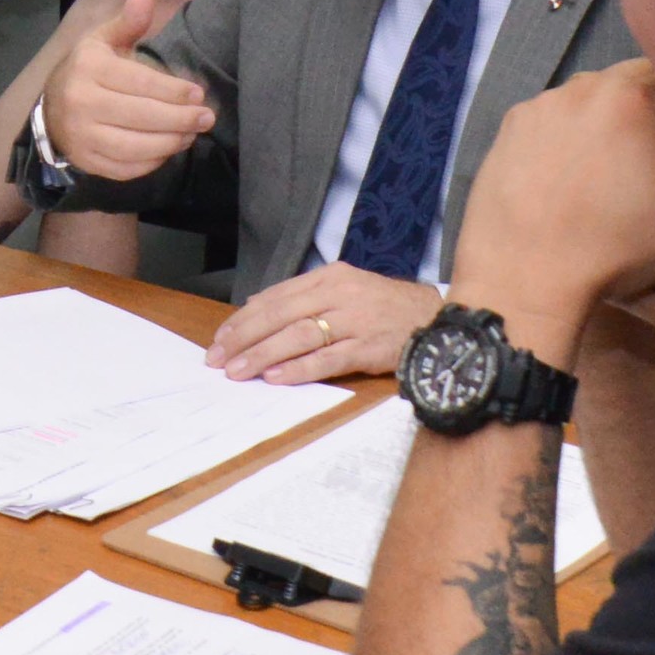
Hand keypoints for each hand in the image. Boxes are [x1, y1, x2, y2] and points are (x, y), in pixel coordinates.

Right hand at [40, 0, 210, 180]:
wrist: (50, 110)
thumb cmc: (87, 70)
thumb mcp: (103, 39)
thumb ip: (129, 20)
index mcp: (90, 68)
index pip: (140, 82)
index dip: (173, 90)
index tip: (198, 94)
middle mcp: (82, 103)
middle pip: (141, 117)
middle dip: (180, 119)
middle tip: (206, 118)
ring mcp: (82, 136)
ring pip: (134, 147)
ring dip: (170, 143)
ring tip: (191, 134)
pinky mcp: (86, 161)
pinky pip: (125, 168)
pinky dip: (151, 162)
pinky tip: (167, 150)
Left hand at [210, 265, 447, 383]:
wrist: (436, 319)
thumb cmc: (384, 308)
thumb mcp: (344, 290)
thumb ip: (302, 298)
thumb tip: (255, 307)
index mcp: (330, 277)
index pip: (275, 297)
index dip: (243, 320)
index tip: (220, 340)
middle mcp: (340, 295)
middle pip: (281, 315)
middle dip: (244, 338)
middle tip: (218, 359)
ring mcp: (355, 321)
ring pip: (299, 336)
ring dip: (263, 355)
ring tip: (237, 371)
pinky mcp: (368, 348)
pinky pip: (327, 360)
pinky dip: (299, 369)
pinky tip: (276, 377)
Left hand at [447, 63, 654, 368]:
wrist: (525, 281)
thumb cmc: (615, 253)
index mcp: (634, 100)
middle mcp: (583, 88)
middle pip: (631, 81)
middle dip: (651, 107)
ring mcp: (540, 105)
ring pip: (587, 96)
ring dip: (607, 115)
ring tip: (621, 151)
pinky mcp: (509, 127)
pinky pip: (550, 117)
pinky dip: (567, 132)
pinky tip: (576, 162)